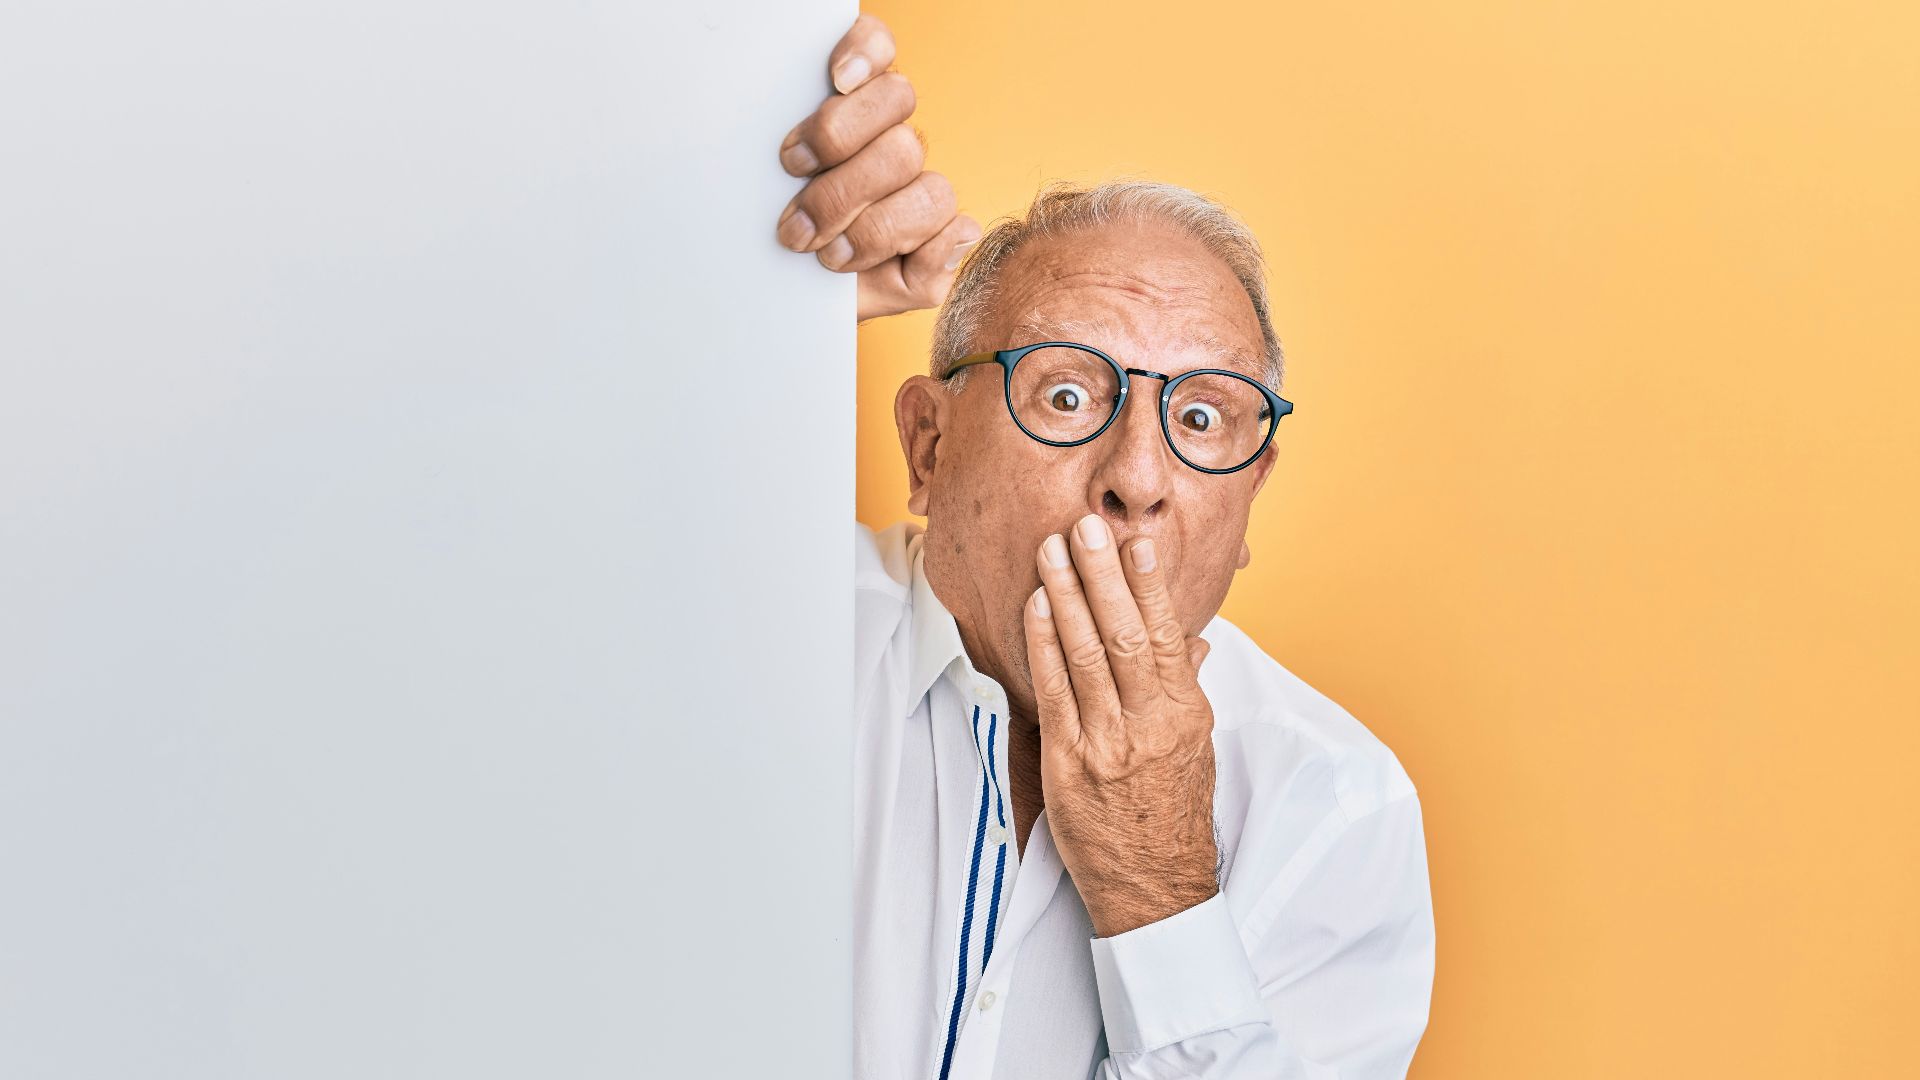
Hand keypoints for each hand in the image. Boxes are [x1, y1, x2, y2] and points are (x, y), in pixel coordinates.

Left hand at [775, 14, 980, 321]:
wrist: (787, 308)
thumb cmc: (773, 251)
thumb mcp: (753, 212)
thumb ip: (764, 178)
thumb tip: (810, 152)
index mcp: (848, 111)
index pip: (876, 48)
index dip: (865, 53)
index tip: (835, 79)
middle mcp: (890, 139)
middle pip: (899, 115)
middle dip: (841, 169)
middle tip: (796, 217)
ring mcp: (920, 191)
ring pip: (926, 181)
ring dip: (871, 226)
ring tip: (825, 253)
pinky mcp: (943, 243)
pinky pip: (956, 233)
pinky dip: (927, 250)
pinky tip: (896, 263)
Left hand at [1024, 513, 1219, 937]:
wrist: (1154, 888)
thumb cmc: (1174, 814)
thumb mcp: (1197, 748)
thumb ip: (1189, 688)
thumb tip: (1196, 642)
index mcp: (1186, 715)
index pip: (1169, 636)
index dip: (1150, 586)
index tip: (1137, 543)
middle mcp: (1150, 725)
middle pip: (1124, 636)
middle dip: (1101, 577)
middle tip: (1084, 527)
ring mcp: (1107, 744)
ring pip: (1085, 656)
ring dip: (1066, 597)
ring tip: (1052, 551)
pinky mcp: (1070, 763)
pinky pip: (1055, 692)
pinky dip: (1044, 644)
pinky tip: (1036, 606)